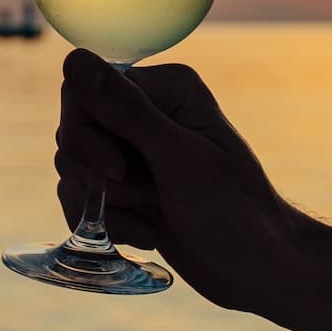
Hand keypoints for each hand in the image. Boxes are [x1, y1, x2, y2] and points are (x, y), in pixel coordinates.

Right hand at [55, 48, 316, 316]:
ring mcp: (134, 151)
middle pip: (72, 130)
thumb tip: (73, 59)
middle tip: (146, 197)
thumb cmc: (235, 211)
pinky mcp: (126, 188)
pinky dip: (106, 223)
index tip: (118, 172)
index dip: (87, 134)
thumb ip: (125, 110)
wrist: (259, 271)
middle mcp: (146, 112)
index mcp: (165, 89)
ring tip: (153, 219)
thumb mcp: (180, 160)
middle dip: (98, 177)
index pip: (84, 92)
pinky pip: (81, 197)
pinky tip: (147, 234)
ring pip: (73, 168)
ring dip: (107, 205)